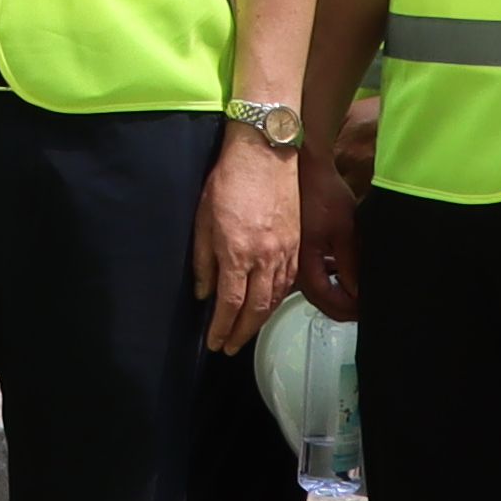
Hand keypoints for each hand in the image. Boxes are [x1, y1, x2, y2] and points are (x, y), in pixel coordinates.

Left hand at [193, 128, 300, 347]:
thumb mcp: (203, 219)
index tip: (215, 342)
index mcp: (237, 252)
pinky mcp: (297, 243)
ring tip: (245, 332)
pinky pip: (288, 281)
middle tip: (229, 347)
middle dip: (241, 333)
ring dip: (259, 321)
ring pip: (274, 298)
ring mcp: (285, 251)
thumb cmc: (228, 181)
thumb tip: (204, 292)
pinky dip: (277, 300)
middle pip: (256, 309)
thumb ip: (203, 260)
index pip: (230, 303)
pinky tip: (268, 304)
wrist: (265, 153)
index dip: (222, 328)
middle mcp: (264, 258)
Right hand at [291, 136, 362, 325]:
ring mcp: (290, 259)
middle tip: (364, 305)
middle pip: (320, 301)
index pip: (329, 302)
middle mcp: (293, 267)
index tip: (367, 309)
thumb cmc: (322, 193)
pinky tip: (340, 271)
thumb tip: (358, 294)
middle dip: (344, 307)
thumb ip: (350, 266)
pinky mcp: (293, 248)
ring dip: (335, 293)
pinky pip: (310, 274)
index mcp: (305, 265)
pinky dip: (327, 278)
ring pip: (315, 289)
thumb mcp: (345, 231)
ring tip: (357, 290)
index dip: (351, 310)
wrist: (300, 166)